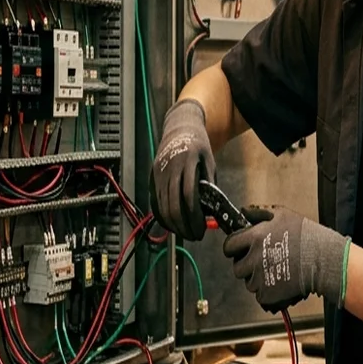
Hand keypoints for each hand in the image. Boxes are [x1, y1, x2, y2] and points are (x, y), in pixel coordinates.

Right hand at [153, 99, 214, 240]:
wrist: (179, 127)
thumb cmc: (198, 145)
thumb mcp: (210, 160)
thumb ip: (210, 184)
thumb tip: (211, 210)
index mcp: (187, 163)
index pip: (188, 196)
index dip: (194, 216)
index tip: (201, 228)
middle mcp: (169, 169)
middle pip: (173, 205)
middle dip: (184, 225)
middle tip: (194, 236)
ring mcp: (158, 174)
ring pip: (162, 206)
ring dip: (173, 224)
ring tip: (185, 233)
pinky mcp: (152, 178)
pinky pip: (154, 203)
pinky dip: (162, 217)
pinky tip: (172, 225)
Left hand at [223, 208, 349, 312]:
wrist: (324, 260)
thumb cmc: (308, 237)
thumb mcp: (283, 215)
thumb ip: (259, 213)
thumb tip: (244, 212)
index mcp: (255, 238)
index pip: (229, 245)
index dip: (234, 247)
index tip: (238, 249)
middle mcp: (254, 259)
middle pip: (237, 267)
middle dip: (246, 264)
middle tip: (261, 261)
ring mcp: (259, 278)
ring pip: (249, 282)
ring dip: (258, 278)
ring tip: (276, 269)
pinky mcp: (267, 294)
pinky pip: (260, 294)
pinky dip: (268, 290)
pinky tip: (280, 280)